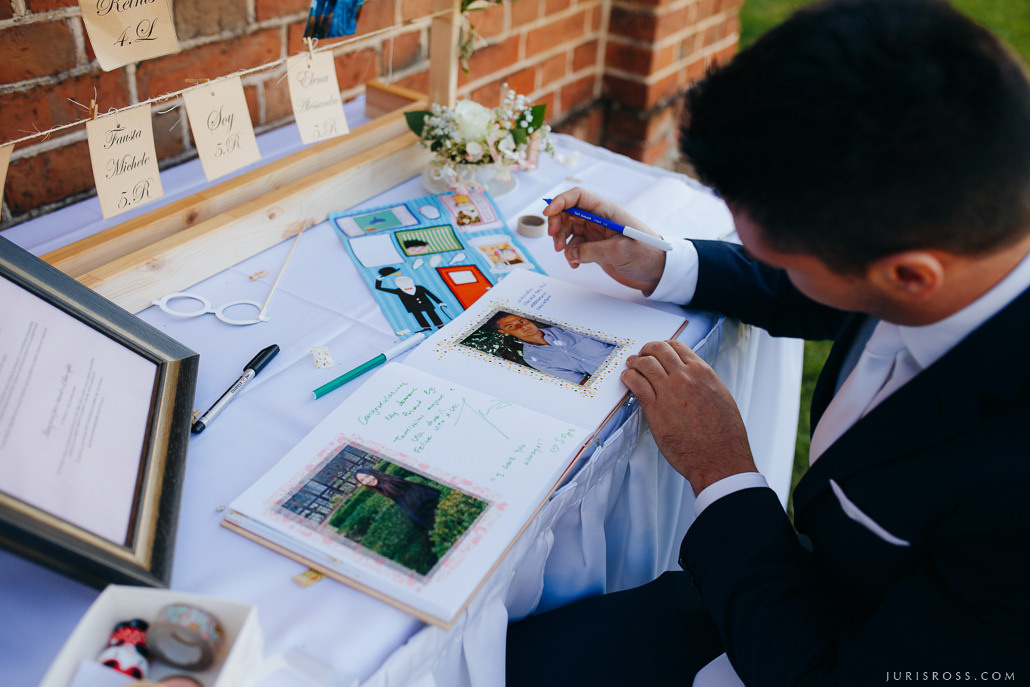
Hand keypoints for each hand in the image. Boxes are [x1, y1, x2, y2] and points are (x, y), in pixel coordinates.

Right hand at [544, 188, 666, 292]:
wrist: (658, 271)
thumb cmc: (647, 255)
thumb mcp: (620, 251)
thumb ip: (593, 251)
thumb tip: (570, 252)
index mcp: (607, 211)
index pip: (578, 197)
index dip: (560, 201)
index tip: (548, 213)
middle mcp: (599, 219)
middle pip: (568, 212)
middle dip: (557, 224)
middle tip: (554, 240)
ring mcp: (596, 233)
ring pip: (568, 231)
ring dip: (563, 242)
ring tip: (569, 257)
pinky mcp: (595, 247)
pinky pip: (574, 246)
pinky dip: (570, 254)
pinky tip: (576, 264)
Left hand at [621, 339, 757, 494]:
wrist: (718, 459)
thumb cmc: (724, 435)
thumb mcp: (721, 397)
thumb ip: (704, 383)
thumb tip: (693, 378)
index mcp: (703, 373)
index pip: (677, 347)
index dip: (663, 346)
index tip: (657, 351)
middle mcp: (685, 377)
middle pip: (658, 350)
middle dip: (646, 350)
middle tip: (641, 354)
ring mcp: (668, 392)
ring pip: (645, 364)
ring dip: (635, 361)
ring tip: (631, 365)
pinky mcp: (655, 409)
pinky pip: (636, 384)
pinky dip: (628, 377)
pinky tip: (627, 379)